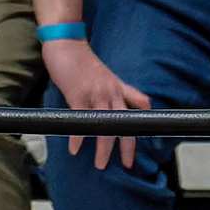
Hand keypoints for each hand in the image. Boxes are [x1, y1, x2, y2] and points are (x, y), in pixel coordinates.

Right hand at [42, 35, 155, 170]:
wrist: (66, 45)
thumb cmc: (85, 62)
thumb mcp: (111, 76)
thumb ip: (126, 92)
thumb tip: (143, 104)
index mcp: (119, 89)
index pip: (139, 110)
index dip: (143, 129)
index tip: (143, 141)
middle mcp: (111, 93)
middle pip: (124, 124)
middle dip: (125, 147)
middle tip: (125, 164)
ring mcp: (95, 94)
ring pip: (104, 126)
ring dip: (103, 148)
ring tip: (100, 164)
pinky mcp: (77, 95)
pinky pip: (80, 120)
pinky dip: (78, 137)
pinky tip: (75, 149)